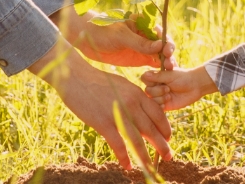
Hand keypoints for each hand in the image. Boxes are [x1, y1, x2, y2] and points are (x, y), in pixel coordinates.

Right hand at [33, 40, 172, 169]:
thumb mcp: (121, 85)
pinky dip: (124, 157)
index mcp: (137, 94)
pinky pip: (118, 144)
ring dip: (145, 156)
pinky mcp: (103, 123)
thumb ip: (133, 97)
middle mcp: (131, 104)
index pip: (158, 113)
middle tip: (169, 156)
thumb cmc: (97, 81)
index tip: (168, 138)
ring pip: (137, 140)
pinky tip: (127, 166)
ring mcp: (117, 114)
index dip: (165, 128)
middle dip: (162, 145)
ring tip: (150, 167)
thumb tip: (142, 111)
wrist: (76, 77)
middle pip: (151, 129)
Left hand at [56, 9, 176, 68]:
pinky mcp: (139, 59)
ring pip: (160, 57)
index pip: (161, 34)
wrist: (86, 38)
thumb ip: (139, 42)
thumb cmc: (102, 31)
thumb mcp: (120, 36)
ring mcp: (143, 49)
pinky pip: (152, 66)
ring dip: (165, 65)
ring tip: (168, 74)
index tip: (167, 51)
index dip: (167, 42)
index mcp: (144, 25)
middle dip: (168, 56)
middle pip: (163, 47)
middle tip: (170, 65)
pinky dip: (158, 72)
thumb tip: (160, 46)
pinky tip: (161, 79)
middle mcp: (146, 37)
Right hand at [140, 64, 217, 110]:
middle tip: (168, 88)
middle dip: (157, 90)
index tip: (161, 80)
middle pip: (147, 91)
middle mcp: (156, 86)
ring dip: (161, 98)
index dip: (150, 81)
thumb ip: (157, 76)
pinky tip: (168, 102)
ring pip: (151, 100)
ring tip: (170, 95)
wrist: (195, 87)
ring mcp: (159, 96)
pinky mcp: (164, 105)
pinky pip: (156, 108)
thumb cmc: (183, 78)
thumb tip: (144, 75)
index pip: (144, 79)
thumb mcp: (170, 75)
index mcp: (156, 77)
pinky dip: (161, 106)